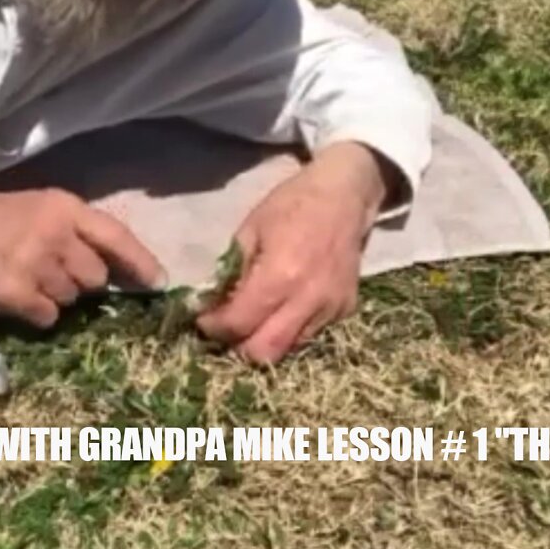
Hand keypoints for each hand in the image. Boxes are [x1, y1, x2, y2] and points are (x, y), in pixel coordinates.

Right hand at [0, 189, 164, 326]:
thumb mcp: (43, 208)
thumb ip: (78, 230)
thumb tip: (116, 268)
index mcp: (65, 208)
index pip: (116, 237)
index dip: (141, 263)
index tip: (159, 283)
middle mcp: (56, 235)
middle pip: (96, 277)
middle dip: (83, 280)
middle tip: (55, 270)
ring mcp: (36, 265)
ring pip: (72, 299)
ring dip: (57, 295)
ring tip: (30, 277)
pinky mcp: (16, 294)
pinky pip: (49, 317)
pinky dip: (38, 312)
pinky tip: (19, 294)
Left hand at [196, 142, 398, 362]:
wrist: (345, 196)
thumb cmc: (292, 205)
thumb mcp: (250, 229)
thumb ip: (230, 270)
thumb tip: (211, 303)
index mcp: (280, 275)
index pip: (239, 324)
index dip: (214, 327)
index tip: (204, 320)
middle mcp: (308, 299)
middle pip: (264, 353)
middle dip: (239, 345)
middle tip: (229, 326)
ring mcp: (331, 308)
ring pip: (289, 349)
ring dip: (266, 339)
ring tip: (256, 317)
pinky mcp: (345, 310)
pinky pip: (310, 335)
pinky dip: (291, 329)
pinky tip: (285, 305)